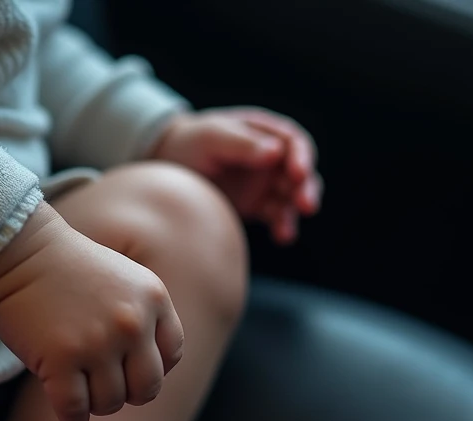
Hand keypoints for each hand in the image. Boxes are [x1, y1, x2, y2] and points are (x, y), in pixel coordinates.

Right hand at [0, 203, 183, 420]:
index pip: (172, 357)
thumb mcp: (126, 280)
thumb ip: (147, 319)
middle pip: (147, 389)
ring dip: (94, 402)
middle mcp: (132, 323)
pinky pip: (76, 411)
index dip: (150, 367)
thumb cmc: (70, 271)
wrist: (17, 250)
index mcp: (153, 300)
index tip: (128, 364)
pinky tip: (63, 400)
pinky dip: (72, 415)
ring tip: (79, 382)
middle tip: (103, 382)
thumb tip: (152, 376)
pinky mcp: (60, 359)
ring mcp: (96, 342)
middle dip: (127, 392)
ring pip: (110, 403)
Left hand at [149, 107, 321, 243]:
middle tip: (306, 206)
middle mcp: (270, 157)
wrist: (165, 169)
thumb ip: (241, 144)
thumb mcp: (210, 137)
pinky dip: (282, 227)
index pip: (294, 142)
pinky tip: (281, 237)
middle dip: (306, 188)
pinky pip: (277, 217)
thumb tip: (276, 152)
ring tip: (286, 232)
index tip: (299, 174)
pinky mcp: (257, 206)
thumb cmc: (188, 143)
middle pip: (300, 173)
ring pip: (292, 198)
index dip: (302, 157)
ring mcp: (264, 183)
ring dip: (294, 213)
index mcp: (263, 132)